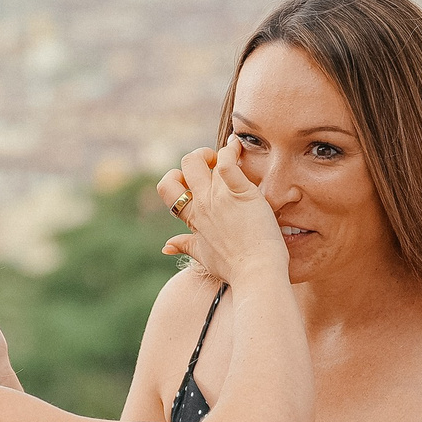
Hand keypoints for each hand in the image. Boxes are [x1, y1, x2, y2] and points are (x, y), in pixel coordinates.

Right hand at [159, 136, 286, 285]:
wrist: (256, 273)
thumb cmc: (233, 268)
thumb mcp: (203, 256)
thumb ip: (185, 246)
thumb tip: (166, 246)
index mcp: (193, 218)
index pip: (168, 188)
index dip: (176, 178)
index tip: (193, 180)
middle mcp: (202, 204)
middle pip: (185, 166)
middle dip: (197, 157)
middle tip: (214, 162)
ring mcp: (219, 197)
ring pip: (202, 160)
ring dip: (216, 151)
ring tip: (232, 152)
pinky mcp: (240, 192)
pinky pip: (227, 162)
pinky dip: (232, 150)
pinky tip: (239, 148)